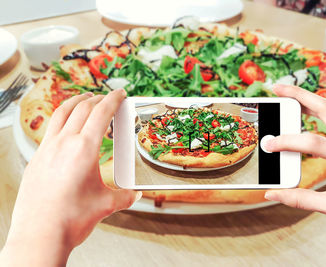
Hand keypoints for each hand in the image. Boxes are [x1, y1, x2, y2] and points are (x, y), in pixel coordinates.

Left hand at [0, 89, 140, 265]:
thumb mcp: (105, 204)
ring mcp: (47, 149)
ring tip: (84, 100)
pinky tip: (66, 127)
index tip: (119, 94)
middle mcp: (64, 143)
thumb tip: (135, 195)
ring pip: (62, 113)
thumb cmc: (69, 218)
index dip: (113, 99)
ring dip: (76, 102)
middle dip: (98, 99)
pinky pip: (50, 129)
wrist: (41, 233)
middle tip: (107, 98)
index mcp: (84, 148)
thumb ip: (125, 196)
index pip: (101, 113)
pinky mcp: (37, 158)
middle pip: (82, 108)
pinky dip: (61, 119)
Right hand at [264, 84, 325, 243]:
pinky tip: (304, 111)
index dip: (288, 142)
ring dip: (308, 100)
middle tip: (277, 88)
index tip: (270, 145)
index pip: (314, 142)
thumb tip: (275, 194)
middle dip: (299, 95)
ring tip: (287, 96)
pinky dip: (318, 111)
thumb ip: (301, 199)